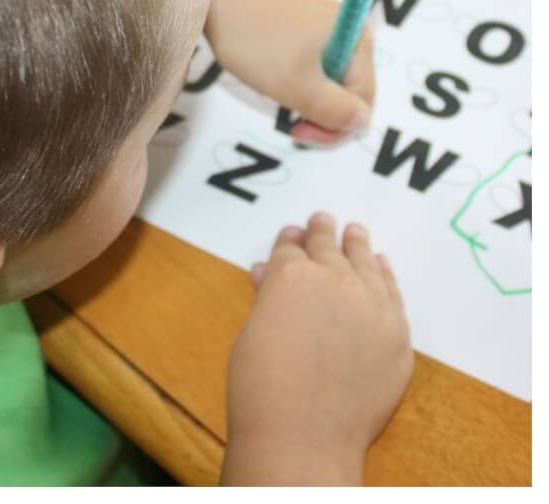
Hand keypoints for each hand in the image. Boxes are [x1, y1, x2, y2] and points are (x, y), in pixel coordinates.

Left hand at [205, 0, 375, 143]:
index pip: (363, 103)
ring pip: (324, 81)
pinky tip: (267, 72)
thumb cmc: (255, 38)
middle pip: (347, 92)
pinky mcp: (300, 24)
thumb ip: (335, 111)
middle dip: (319, 113)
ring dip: (302, 97)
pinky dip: (290, 79)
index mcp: (359, 43)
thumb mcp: (297, 85)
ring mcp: (324, 26)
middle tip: (285, 119)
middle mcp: (350, 31)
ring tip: (272, 88)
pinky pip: (307, 65)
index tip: (296, 132)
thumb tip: (362, 123)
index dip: (334, 128)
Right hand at [221, 212, 411, 484]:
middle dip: (324, 233)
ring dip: (358, 245)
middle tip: (324, 219)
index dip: (290, 241)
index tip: (293, 233)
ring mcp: (373, 306)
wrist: (305, 432)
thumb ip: (268, 299)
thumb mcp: (254, 331)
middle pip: (330, 248)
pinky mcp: (397, 334)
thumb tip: (269, 277)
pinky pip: (393, 294)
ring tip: (355, 232)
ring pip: (366, 264)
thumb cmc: (262, 384)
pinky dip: (386, 276)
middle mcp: (335, 280)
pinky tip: (382, 266)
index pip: (291, 249)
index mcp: (291, 275)